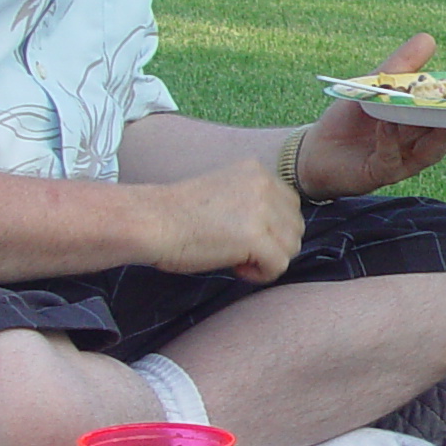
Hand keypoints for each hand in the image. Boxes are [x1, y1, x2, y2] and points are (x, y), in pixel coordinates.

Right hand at [142, 161, 305, 281]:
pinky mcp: (256, 237)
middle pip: (295, 226)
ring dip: (268, 259)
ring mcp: (262, 210)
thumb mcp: (224, 193)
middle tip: (240, 250)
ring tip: (237, 259)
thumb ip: (253, 201)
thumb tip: (279, 232)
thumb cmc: (176, 215)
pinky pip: (279, 265)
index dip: (271, 227)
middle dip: (274, 244)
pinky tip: (237, 269)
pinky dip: (261, 274)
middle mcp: (264, 184)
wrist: (150, 221)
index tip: (242, 235)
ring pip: (291, 247)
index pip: (290, 205)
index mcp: (257, 171)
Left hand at [302, 34, 445, 195]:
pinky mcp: (379, 173)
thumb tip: (429, 37)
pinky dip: (391, 140)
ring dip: (439, 134)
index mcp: (426, 126)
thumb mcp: (376, 85)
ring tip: (445, 117)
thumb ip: (402, 66)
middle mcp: (421, 146)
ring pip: (431, 151)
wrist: (316, 151)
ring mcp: (404, 162)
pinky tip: (388, 124)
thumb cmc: (352, 118)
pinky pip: (390, 157)